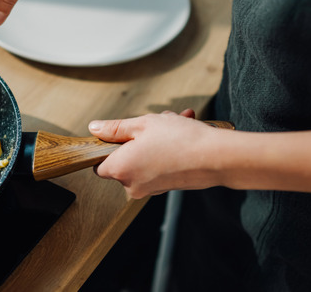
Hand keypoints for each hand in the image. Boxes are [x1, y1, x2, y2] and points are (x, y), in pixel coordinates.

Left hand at [91, 109, 223, 197]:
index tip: (120, 134)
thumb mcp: (142, 124)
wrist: (216, 158)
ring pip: (145, 158)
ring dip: (157, 139)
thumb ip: (114, 128)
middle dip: (139, 137)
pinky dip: (168, 150)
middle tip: (157, 121)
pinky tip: (184, 131)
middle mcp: (132, 185)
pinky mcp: (167, 188)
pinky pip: (160, 165)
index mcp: (120, 169)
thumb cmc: (179, 139)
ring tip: (176, 122)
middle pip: (125, 159)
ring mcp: (151, 189)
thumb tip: (94, 128)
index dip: (106, 148)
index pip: (99, 164)